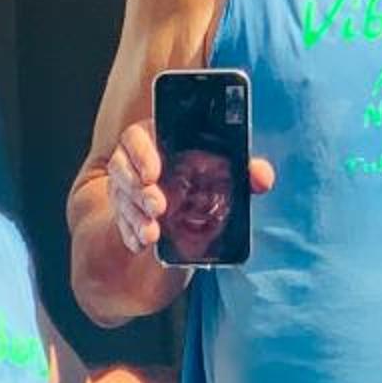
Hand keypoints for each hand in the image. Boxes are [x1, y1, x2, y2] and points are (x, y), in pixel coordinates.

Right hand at [105, 125, 276, 256]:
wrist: (194, 199)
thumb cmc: (209, 174)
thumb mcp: (226, 169)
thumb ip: (244, 169)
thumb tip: (262, 178)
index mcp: (156, 138)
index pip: (137, 137)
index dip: (141, 154)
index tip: (153, 174)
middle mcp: (135, 160)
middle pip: (123, 168)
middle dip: (138, 191)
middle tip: (158, 208)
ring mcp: (126, 186)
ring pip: (121, 197)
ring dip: (134, 217)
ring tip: (152, 234)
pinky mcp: (124, 209)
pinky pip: (120, 221)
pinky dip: (130, 234)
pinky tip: (141, 245)